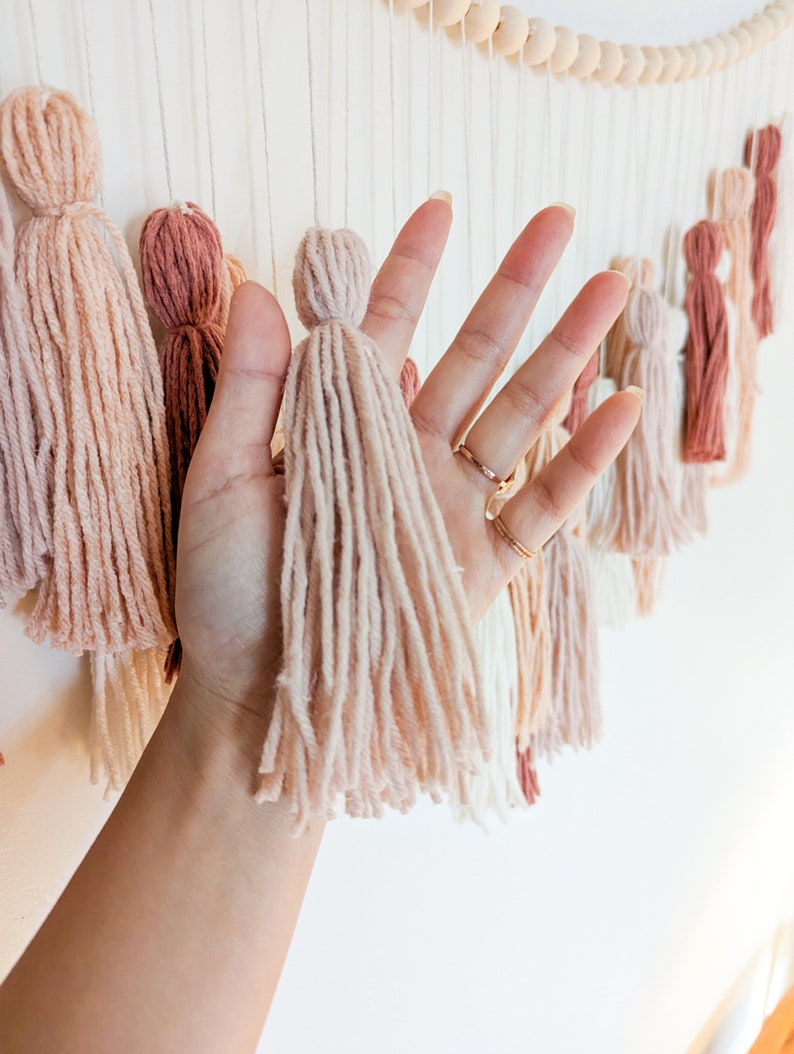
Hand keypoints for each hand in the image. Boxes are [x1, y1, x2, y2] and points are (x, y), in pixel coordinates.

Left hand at [173, 200, 638, 760]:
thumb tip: (255, 286)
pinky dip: (581, 460)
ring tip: (612, 287)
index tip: (438, 208)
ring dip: (566, 352)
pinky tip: (621, 405)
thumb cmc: (228, 592)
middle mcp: (406, 456)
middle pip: (472, 357)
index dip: (411, 270)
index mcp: (343, 429)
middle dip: (514, 288)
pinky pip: (542, 506)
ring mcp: (449, 507)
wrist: (261, 693)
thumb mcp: (223, 480)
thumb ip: (249, 390)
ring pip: (518, 415)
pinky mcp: (481, 565)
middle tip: (557, 217)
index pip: (385, 331)